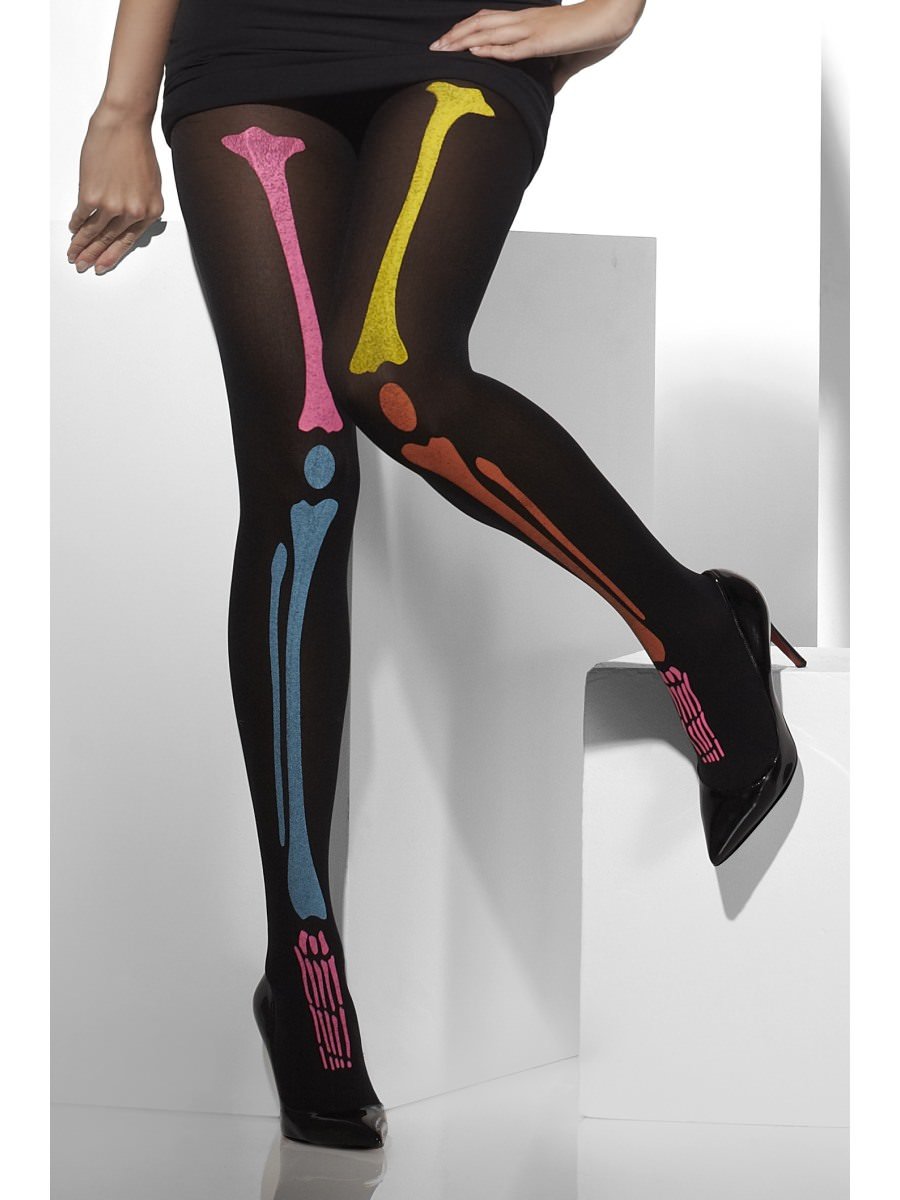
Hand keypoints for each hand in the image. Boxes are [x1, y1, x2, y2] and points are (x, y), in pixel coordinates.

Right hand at [67, 106, 164, 275]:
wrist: (125, 125)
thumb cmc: (138, 149)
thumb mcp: (151, 184)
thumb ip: (141, 206)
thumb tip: (126, 222)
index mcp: (151, 212)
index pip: (128, 241)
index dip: (113, 255)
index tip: (102, 265)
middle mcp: (133, 212)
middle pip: (108, 240)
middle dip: (93, 255)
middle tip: (82, 265)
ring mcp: (112, 205)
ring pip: (93, 232)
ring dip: (80, 245)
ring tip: (73, 254)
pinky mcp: (92, 195)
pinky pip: (82, 216)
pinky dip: (76, 224)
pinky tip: (73, 230)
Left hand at [428, 1, 642, 63]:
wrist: (615, 15)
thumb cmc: (595, 33)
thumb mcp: (569, 57)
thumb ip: (556, 73)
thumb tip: (550, 89)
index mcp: (530, 21)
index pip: (490, 21)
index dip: (467, 29)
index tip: (448, 40)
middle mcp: (526, 21)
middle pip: (481, 23)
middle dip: (454, 35)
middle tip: (433, 47)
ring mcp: (532, 30)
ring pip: (489, 31)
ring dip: (463, 40)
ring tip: (442, 49)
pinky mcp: (542, 42)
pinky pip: (511, 46)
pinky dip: (490, 49)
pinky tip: (473, 51)